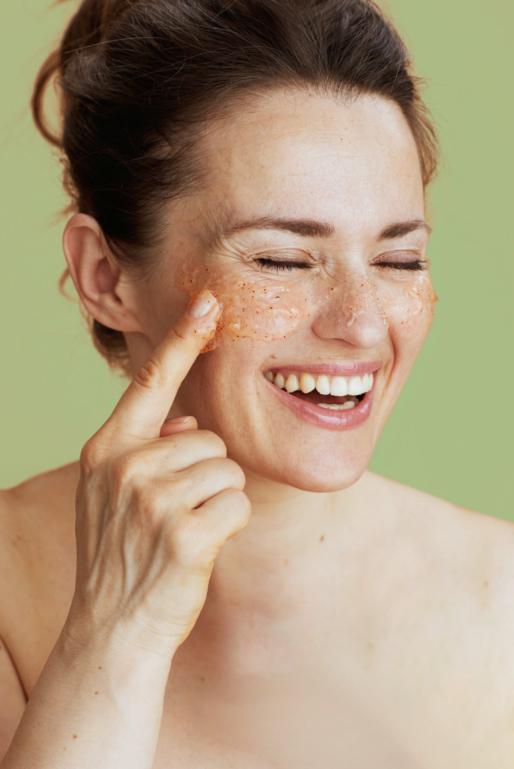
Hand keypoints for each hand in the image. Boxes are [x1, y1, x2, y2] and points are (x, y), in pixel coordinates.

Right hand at [64, 290, 251, 657]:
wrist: (112, 629)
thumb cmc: (122, 556)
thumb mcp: (115, 495)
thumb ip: (148, 451)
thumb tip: (190, 424)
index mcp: (107, 448)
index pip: (151, 382)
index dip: (182, 339)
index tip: (208, 302)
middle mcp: (125, 466)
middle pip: (209, 438)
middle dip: (207, 473)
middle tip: (178, 513)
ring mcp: (152, 499)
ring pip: (228, 469)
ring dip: (219, 499)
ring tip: (187, 529)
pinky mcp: (185, 533)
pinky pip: (238, 502)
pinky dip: (231, 523)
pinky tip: (203, 546)